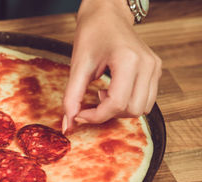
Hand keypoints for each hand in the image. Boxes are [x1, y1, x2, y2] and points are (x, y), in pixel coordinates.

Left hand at [62, 0, 161, 132]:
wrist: (107, 14)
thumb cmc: (92, 33)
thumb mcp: (78, 66)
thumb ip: (72, 97)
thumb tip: (68, 124)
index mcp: (129, 60)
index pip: (117, 103)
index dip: (95, 116)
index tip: (79, 115)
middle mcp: (148, 65)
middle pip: (132, 110)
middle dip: (108, 114)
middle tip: (91, 104)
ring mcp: (154, 68)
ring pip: (142, 109)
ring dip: (119, 111)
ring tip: (104, 95)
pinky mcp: (155, 70)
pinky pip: (146, 100)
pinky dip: (128, 104)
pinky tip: (114, 92)